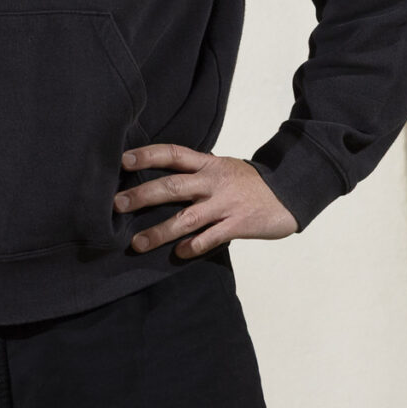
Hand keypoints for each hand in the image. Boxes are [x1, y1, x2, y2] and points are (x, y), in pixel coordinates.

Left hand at [114, 144, 298, 258]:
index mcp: (208, 164)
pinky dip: (194, 246)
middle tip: (117, 204)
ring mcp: (225, 204)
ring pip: (187, 218)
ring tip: (137, 243)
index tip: (123, 160)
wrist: (289, 192)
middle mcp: (213, 182)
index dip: (148, 155)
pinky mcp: (238, 225)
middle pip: (173, 185)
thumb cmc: (249, 183)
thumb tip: (161, 175)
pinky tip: (179, 253)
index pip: (173, 154)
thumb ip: (196, 171)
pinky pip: (211, 238)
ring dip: (160, 231)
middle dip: (143, 195)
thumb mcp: (222, 168)